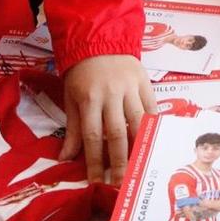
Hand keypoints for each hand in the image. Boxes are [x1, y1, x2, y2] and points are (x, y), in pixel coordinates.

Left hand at [61, 55, 153, 184]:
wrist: (100, 38)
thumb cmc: (81, 72)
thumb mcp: (71, 98)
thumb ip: (73, 129)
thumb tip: (65, 158)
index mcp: (89, 98)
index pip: (92, 136)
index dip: (94, 162)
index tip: (97, 182)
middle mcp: (111, 94)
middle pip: (117, 133)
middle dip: (119, 161)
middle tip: (121, 182)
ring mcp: (130, 87)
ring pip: (138, 121)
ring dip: (140, 146)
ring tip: (140, 166)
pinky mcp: (145, 81)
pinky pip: (152, 107)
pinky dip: (154, 125)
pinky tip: (154, 141)